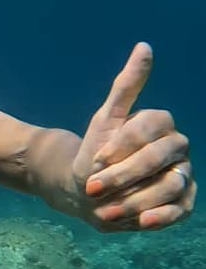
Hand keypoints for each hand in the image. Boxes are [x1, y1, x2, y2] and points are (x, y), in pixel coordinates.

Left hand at [72, 43, 194, 230]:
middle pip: (161, 156)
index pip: (150, 126)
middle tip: (93, 187)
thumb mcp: (105, 119)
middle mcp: (177, 148)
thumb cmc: (95, 153)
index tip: (94, 159)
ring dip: (136, 198)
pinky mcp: (182, 203)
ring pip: (171, 184)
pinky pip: (181, 209)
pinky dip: (162, 216)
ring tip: (105, 209)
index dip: (121, 144)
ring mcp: (182, 175)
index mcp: (160, 124)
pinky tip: (141, 222)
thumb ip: (126, 86)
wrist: (86, 191)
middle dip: (124, 173)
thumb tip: (145, 47)